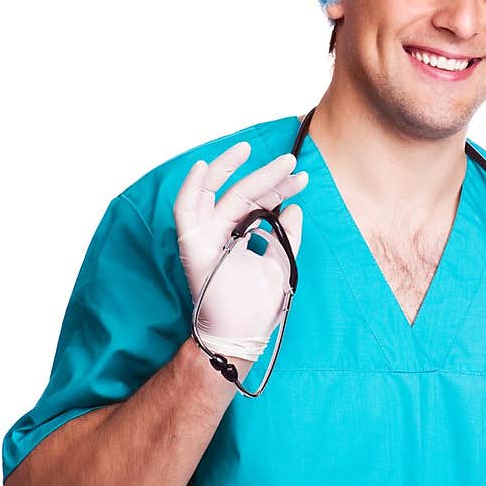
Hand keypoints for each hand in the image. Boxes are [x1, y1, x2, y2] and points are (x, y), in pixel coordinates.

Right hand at [173, 141, 306, 358]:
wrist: (242, 336)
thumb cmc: (258, 308)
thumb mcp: (282, 266)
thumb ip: (287, 237)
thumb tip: (295, 209)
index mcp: (239, 239)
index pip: (258, 205)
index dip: (279, 189)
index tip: (301, 178)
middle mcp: (220, 235)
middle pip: (242, 195)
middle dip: (266, 176)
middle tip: (290, 161)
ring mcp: (205, 240)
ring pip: (214, 195)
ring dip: (229, 169)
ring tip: (249, 149)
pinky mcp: (191, 248)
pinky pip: (184, 212)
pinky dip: (190, 189)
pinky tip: (204, 166)